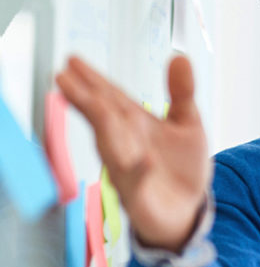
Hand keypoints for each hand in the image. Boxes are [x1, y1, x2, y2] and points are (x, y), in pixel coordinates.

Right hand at [55, 55, 211, 251]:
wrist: (188, 210)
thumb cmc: (181, 166)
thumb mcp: (188, 123)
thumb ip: (182, 92)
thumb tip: (180, 56)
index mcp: (136, 124)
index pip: (111, 98)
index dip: (93, 80)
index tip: (73, 61)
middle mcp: (125, 144)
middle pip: (104, 118)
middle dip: (86, 98)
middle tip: (64, 77)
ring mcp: (128, 170)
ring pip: (113, 147)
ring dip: (105, 127)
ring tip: (96, 104)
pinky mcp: (139, 196)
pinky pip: (136, 181)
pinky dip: (138, 169)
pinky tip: (142, 159)